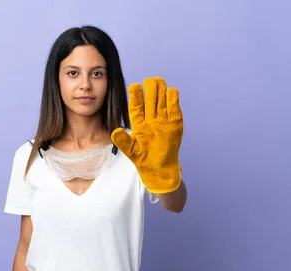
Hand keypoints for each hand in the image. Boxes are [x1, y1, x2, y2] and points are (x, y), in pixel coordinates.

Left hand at [111, 77, 183, 192]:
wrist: (160, 169)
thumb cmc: (144, 160)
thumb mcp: (131, 151)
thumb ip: (123, 141)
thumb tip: (115, 131)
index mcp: (139, 123)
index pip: (137, 106)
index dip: (136, 96)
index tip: (134, 86)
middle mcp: (151, 119)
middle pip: (151, 100)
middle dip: (151, 90)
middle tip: (150, 81)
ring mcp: (163, 121)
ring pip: (162, 102)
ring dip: (162, 91)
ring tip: (159, 81)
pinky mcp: (175, 124)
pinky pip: (174, 109)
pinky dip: (173, 100)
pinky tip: (171, 92)